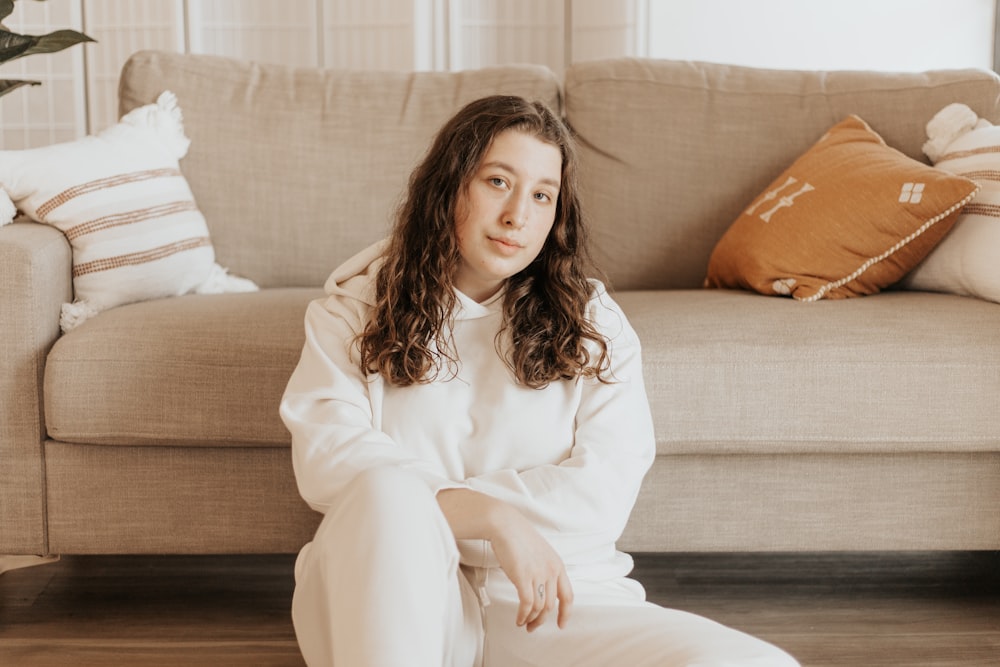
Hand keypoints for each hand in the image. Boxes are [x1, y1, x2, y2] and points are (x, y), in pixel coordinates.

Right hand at [436, 488, 573, 630]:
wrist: (505, 525)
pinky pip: (527, 604)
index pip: (568, 595)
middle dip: (542, 620)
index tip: (561, 624)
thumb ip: (544, 569)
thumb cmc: (518, 536)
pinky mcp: (524, 577)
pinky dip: (523, 615)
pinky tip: (518, 619)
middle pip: (551, 605)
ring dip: (531, 619)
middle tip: (532, 627)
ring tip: (523, 623)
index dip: (566, 613)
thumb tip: (540, 587)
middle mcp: (551, 571)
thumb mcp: (540, 552)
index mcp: (558, 565)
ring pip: (539, 607)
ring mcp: (539, 574)